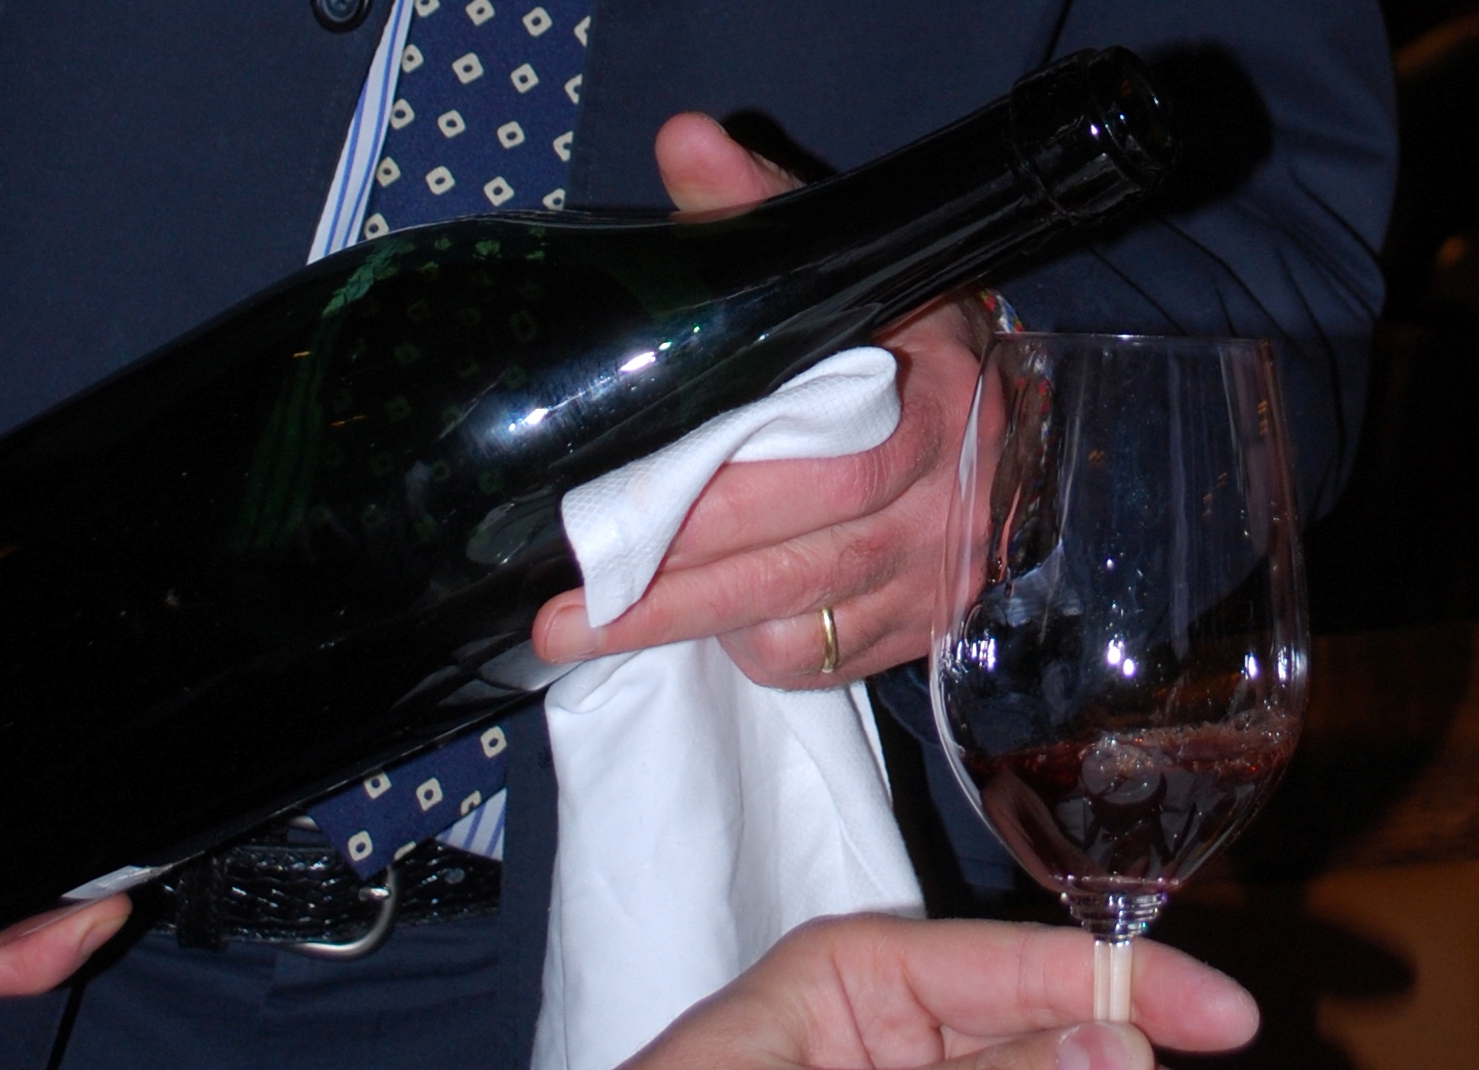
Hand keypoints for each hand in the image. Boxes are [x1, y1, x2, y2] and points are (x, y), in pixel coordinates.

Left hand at [532, 113, 984, 686]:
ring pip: (802, 621)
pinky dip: (751, 649)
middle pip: (802, 556)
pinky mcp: (918, 630)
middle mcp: (940, 497)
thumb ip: (763, 214)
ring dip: (693, 627)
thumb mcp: (847, 269)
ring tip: (591, 628)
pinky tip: (704, 625)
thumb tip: (685, 142)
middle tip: (568, 609)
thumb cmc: (904, 345)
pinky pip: (821, 661)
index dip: (720, 495)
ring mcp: (932, 573)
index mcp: (928, 397)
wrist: (1012, 426)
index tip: (620, 506)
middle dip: (674, 585)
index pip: (828, 459)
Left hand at [619, 914, 1258, 1069]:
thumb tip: (1111, 1043)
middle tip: (1196, 1043)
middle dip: (1105, 1050)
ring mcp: (904, 1063)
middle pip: (1041, 1027)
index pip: (1016, 961)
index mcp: (858, 969)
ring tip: (1127, 1061)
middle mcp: (892, 1019)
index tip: (1229, 1014)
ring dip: (1072, 1062)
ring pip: (1029, 1063)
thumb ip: (970, 1068)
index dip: (1127, 981)